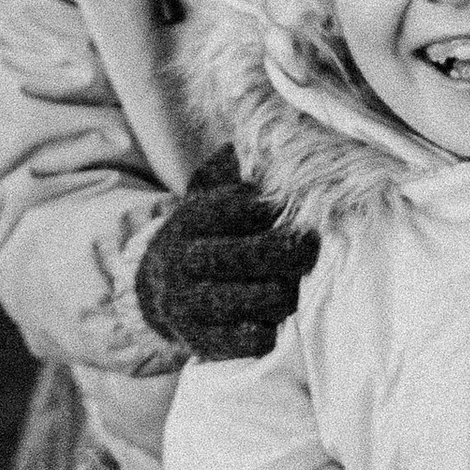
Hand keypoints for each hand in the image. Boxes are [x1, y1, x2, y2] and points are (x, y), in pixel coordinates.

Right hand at [138, 149, 320, 359]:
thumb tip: (276, 128)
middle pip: (254, 254)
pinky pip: (253, 340)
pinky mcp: (200, 341)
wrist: (159, 287)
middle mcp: (185, 260)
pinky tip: (272, 317)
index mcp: (192, 218)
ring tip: (293, 283)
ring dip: (288, 291)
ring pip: (263, 298)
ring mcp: (190, 304)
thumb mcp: (210, 192)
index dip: (275, 209)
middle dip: (295, 251)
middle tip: (311, 248)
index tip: (299, 208)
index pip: (240, 207)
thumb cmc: (206, 232)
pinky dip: (272, 329)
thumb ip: (239, 165)